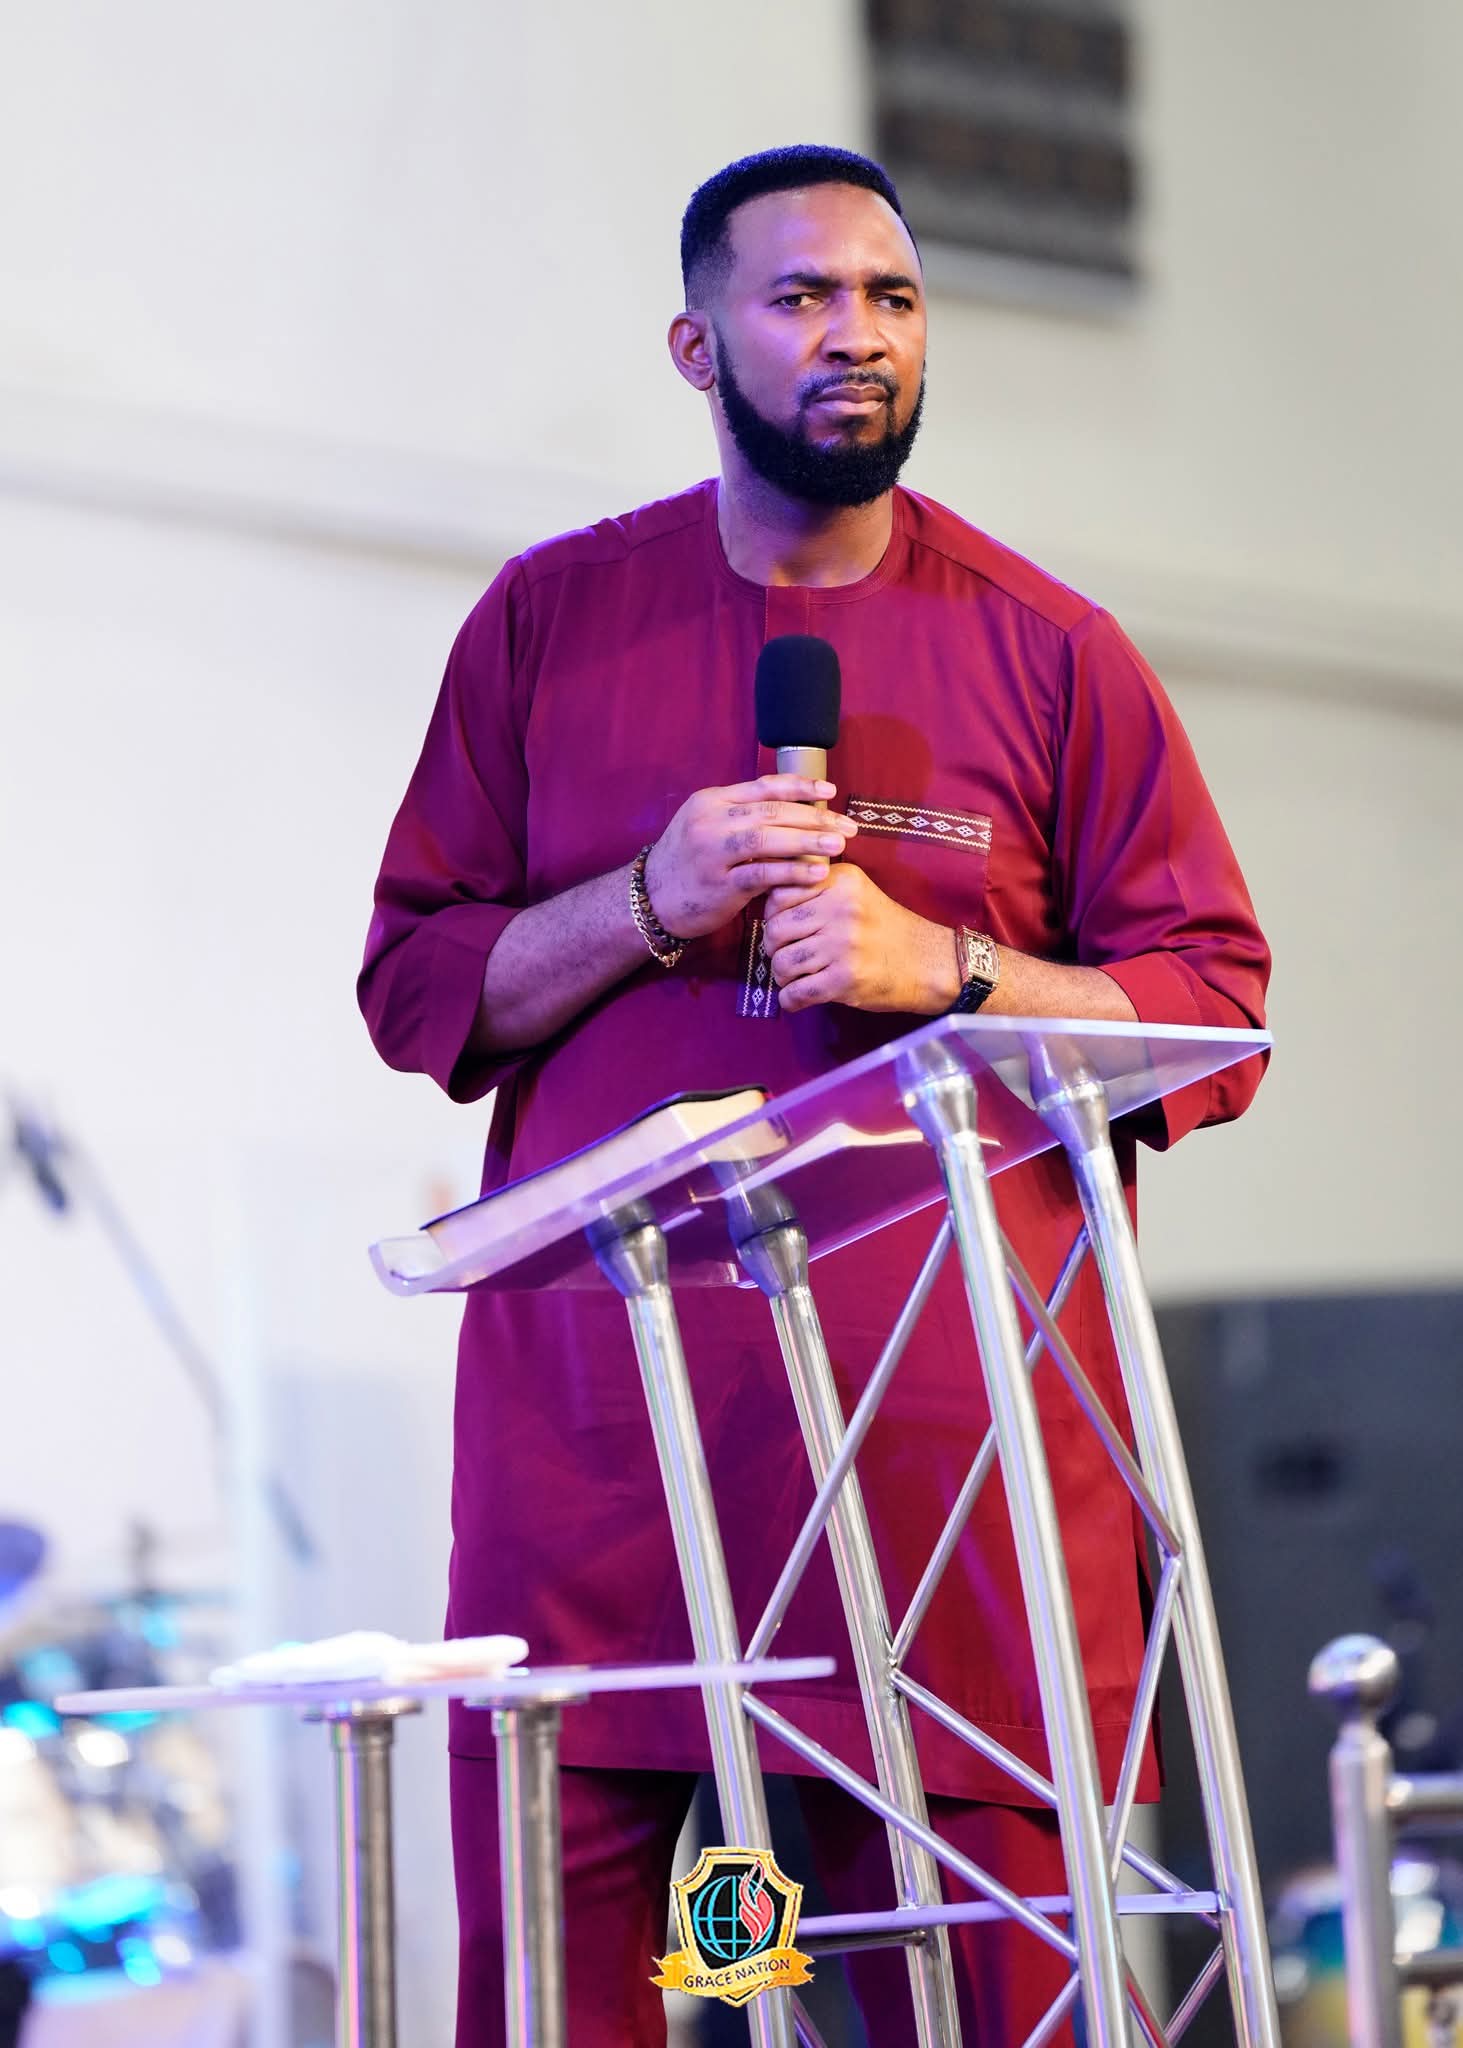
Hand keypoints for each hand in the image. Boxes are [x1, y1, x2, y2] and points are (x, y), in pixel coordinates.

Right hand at [643, 775, 857, 940]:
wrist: (649, 899)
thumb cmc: (688, 863)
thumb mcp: (706, 826)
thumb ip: (742, 814)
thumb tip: (794, 808)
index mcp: (711, 800)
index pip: (764, 787)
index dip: (801, 787)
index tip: (831, 792)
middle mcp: (711, 821)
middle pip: (772, 811)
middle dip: (815, 816)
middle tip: (848, 825)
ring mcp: (713, 853)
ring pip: (768, 838)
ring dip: (808, 840)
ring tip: (839, 844)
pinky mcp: (719, 885)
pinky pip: (762, 874)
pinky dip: (792, 872)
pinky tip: (817, 873)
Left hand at [762, 864, 959, 1014]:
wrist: (929, 963)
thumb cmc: (885, 929)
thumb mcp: (856, 892)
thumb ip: (817, 888)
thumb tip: (765, 901)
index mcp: (842, 882)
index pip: (779, 894)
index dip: (773, 915)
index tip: (786, 927)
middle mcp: (842, 909)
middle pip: (776, 930)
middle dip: (773, 948)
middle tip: (784, 955)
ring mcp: (844, 945)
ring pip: (782, 963)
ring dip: (781, 976)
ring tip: (794, 977)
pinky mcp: (845, 980)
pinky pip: (796, 993)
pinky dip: (790, 1000)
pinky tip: (797, 998)